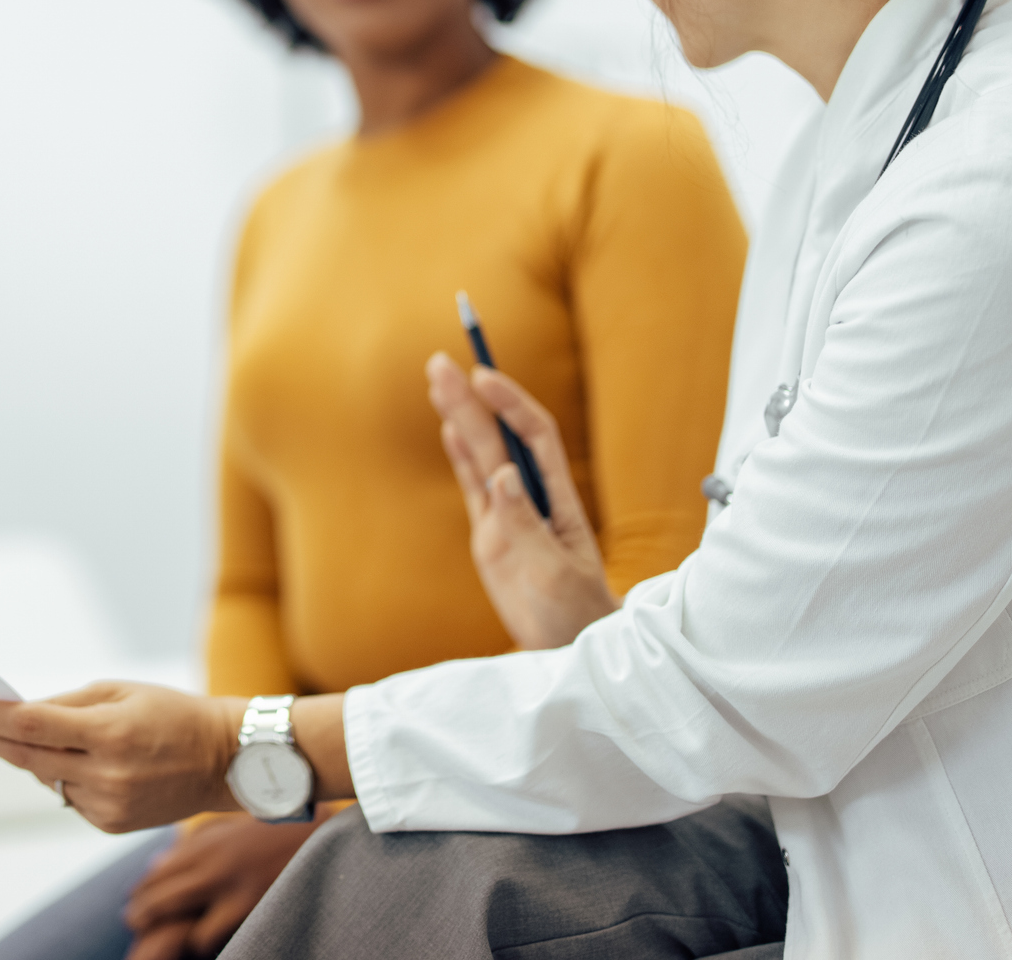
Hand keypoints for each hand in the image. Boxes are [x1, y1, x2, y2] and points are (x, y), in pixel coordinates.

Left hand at [0, 681, 243, 832]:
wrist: (224, 759)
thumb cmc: (171, 713)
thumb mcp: (119, 691)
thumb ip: (63, 704)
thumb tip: (12, 714)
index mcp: (108, 732)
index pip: (26, 722)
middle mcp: (105, 774)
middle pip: (22, 754)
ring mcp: (107, 804)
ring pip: (43, 775)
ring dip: (32, 752)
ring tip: (58, 730)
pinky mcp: (109, 823)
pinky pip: (66, 794)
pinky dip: (65, 774)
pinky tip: (90, 759)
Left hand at [122, 815, 318, 958]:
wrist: (318, 828)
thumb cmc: (275, 825)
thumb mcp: (229, 826)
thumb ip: (194, 844)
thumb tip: (158, 863)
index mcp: (204, 842)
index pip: (157, 872)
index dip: (140, 891)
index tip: (134, 901)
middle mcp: (209, 862)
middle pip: (158, 896)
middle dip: (142, 914)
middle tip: (135, 923)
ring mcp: (228, 885)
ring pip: (177, 920)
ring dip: (169, 931)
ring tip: (161, 940)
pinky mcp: (247, 904)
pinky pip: (206, 934)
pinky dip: (201, 941)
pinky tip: (202, 941)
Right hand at [427, 352, 617, 648]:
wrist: (573, 649)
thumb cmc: (575, 614)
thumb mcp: (554, 574)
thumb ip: (526, 525)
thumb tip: (502, 476)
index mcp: (557, 500)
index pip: (534, 436)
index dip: (510, 403)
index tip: (482, 377)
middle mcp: (532, 499)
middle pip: (498, 438)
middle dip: (471, 399)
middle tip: (439, 362)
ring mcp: (509, 516)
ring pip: (480, 456)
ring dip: (460, 417)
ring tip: (436, 379)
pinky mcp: (491, 536)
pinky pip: (472, 488)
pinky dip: (459, 457)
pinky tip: (447, 427)